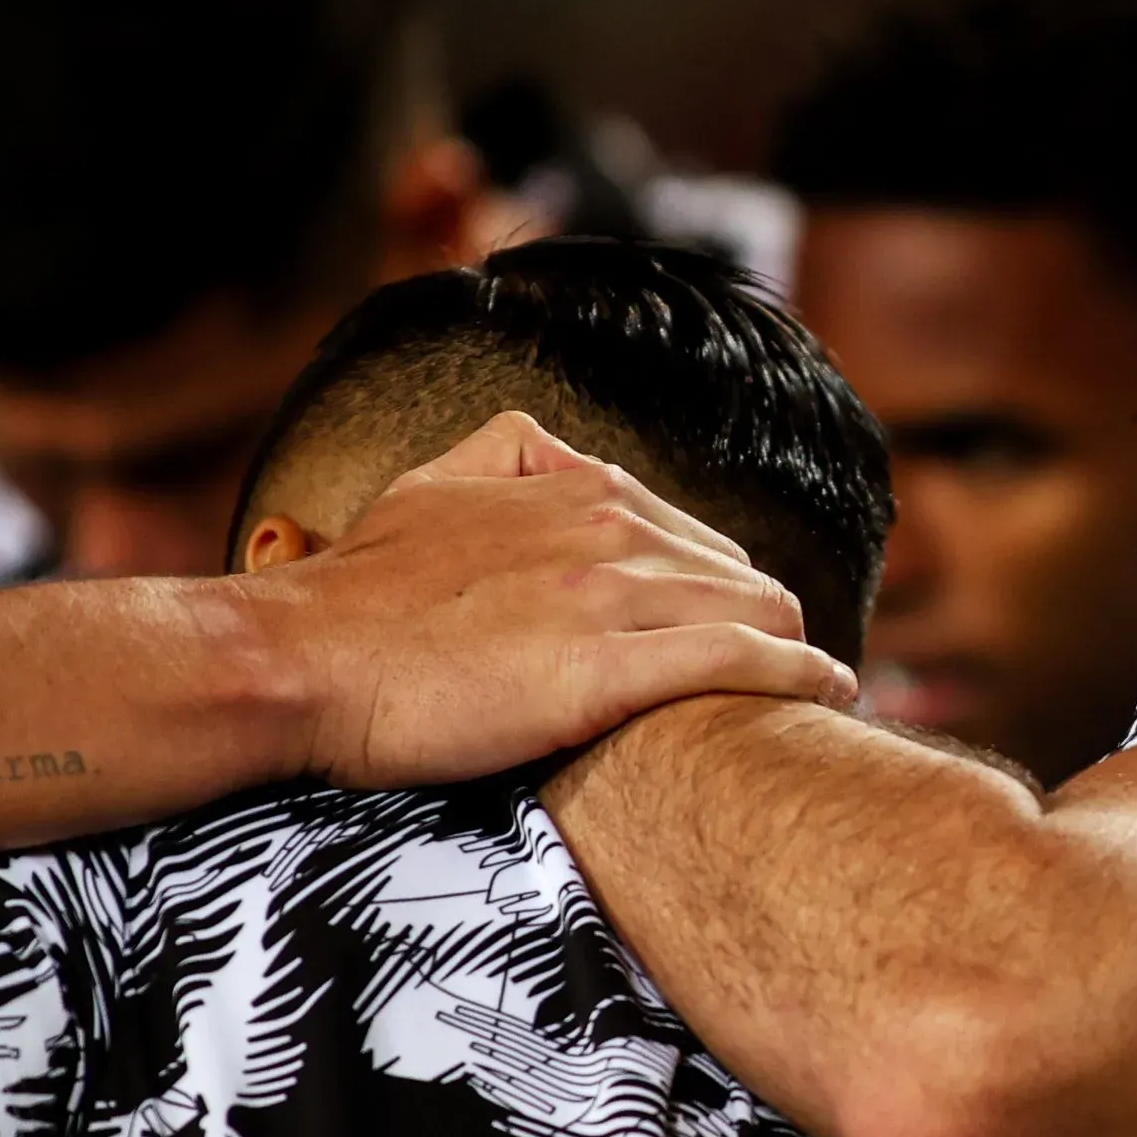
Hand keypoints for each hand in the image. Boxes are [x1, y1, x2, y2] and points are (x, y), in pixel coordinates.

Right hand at [261, 411, 857, 787]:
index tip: (744, 621)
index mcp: (575, 489)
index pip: (692, 534)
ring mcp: (612, 596)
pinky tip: (830, 690)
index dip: (724, 583)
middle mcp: (608, 529)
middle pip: (739, 572)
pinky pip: (741, 661)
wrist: (306, 659)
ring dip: (800, 649)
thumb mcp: (431, 487)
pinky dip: (798, 674)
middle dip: (771, 618)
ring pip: (755, 610)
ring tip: (826, 685)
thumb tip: (546, 446)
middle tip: (795, 666)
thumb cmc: (360, 592)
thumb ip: (503, 453)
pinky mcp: (609, 670)